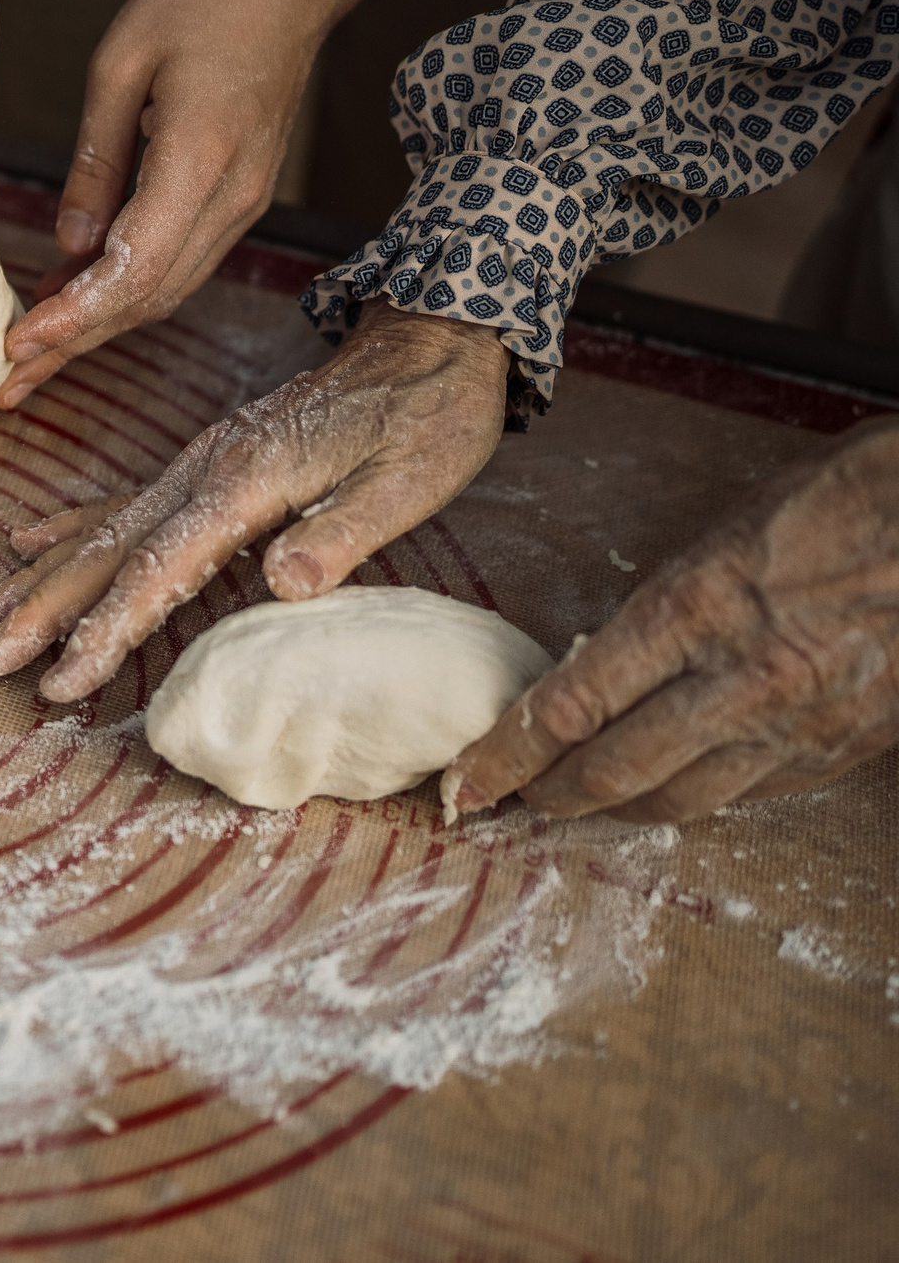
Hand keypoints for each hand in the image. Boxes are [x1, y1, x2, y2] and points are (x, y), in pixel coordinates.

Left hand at [0, 0, 336, 408]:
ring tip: (29, 355)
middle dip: (73, 346)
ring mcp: (242, 204)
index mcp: (199, 162)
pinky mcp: (237, 199)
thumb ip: (95, 163)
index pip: (132, 270)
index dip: (71, 318)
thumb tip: (69, 246)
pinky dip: (122, 291)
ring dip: (96, 327)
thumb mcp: (121, 65)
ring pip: (163, 291)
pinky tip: (71, 298)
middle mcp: (231, 199)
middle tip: (6, 383)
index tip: (14, 345)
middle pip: (147, 299)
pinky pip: (175, 263)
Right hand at [0, 301, 509, 698]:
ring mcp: (199, 464)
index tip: (62, 681)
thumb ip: (341, 533)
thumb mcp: (408, 479)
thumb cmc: (428, 416)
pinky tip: (28, 543)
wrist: (431, 343)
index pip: (160, 567)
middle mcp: (204, 469)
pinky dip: (70, 527)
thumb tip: (282, 584)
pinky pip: (122, 502)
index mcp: (246, 479)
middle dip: (40, 610)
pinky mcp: (207, 463)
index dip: (107, 629)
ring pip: (101, 528)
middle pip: (106, 549)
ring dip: (38, 577)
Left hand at [445, 418, 898, 824]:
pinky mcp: (845, 747)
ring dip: (619, 811)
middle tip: (512, 802)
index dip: (505, 756)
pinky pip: (754, 794)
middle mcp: (738, 680)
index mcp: (691, 610)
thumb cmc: (838, 500)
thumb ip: (664, 606)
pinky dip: (702, 796)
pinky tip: (678, 789)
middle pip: (613, 772)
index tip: (465, 780)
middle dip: (548, 796)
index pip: (568, 708)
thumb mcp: (722, 535)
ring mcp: (797, 723)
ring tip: (582, 806)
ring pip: (681, 801)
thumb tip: (604, 656)